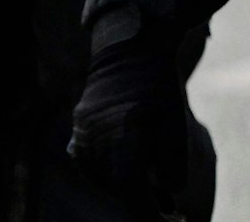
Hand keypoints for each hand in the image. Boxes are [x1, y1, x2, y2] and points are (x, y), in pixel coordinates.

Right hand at [68, 22, 189, 217]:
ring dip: (114, 185)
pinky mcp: (78, 122)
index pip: (131, 193)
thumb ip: (172, 162)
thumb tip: (166, 191)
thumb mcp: (176, 125)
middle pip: (112, 186)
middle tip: (159, 203)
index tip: (167, 218)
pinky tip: (112, 167)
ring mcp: (84, 129)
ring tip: (138, 185)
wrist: (128, 50)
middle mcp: (98, 137)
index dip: (147, 213)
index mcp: (124, 139)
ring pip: (93, 173)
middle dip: (134, 199)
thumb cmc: (157, 88)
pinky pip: (81, 157)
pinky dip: (96, 169)